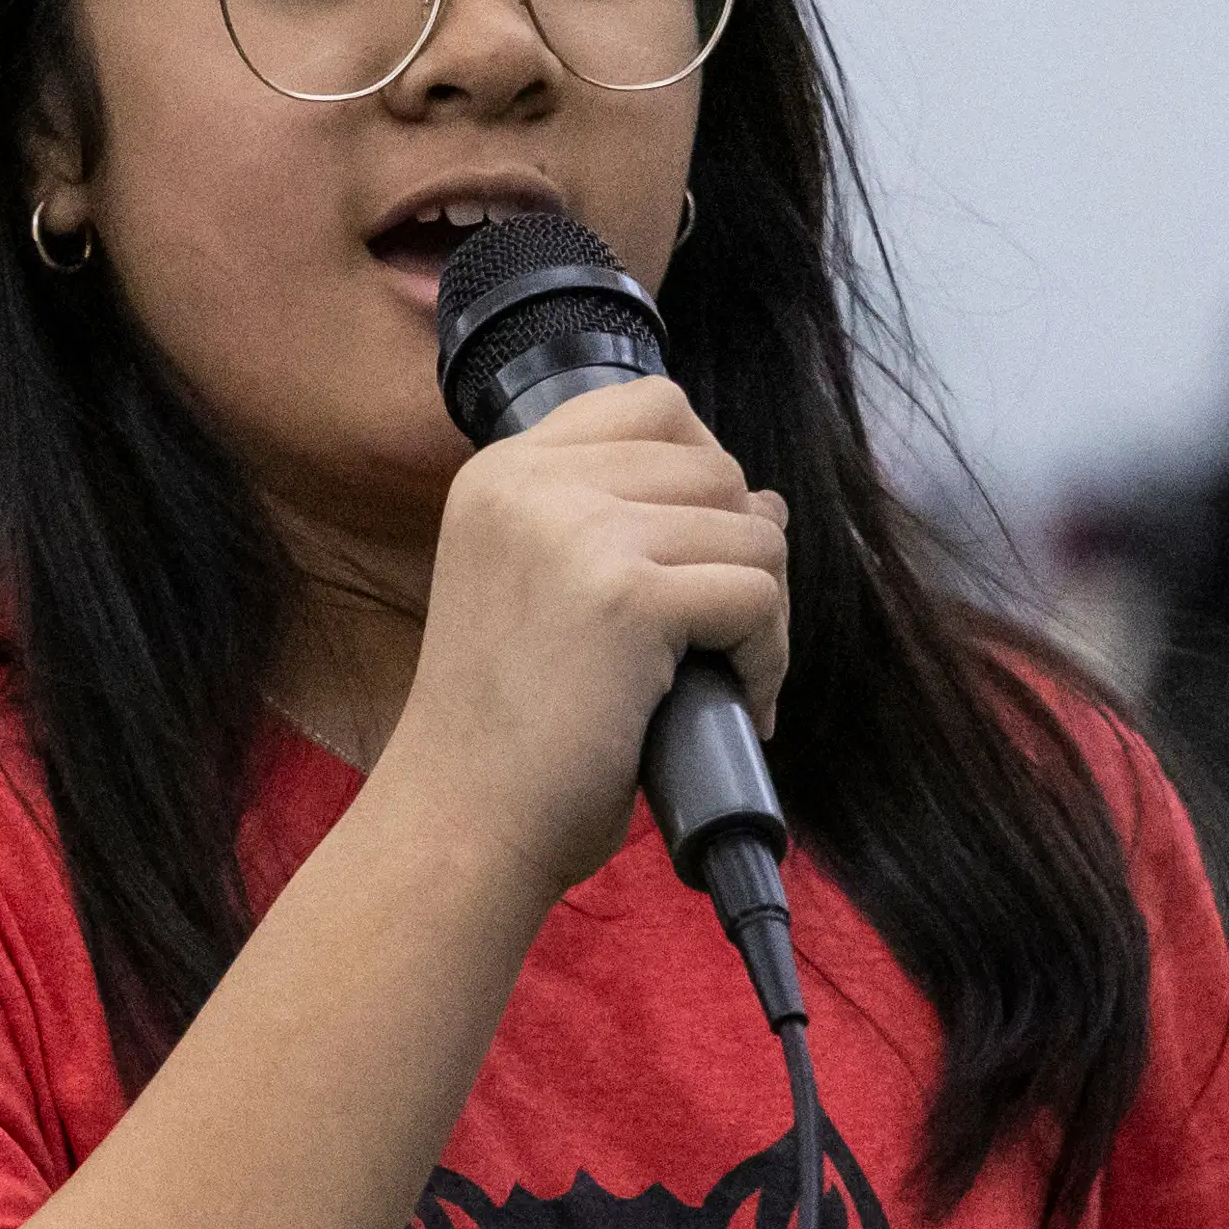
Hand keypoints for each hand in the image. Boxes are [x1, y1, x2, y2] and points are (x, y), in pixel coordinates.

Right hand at [387, 374, 793, 898]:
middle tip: (721, 639)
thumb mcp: (539, 589)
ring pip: (750, 530)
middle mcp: (532, 483)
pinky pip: (756, 595)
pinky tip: (739, 701)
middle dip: (741, 554)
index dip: (702, 473)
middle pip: (715, 467)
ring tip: (729, 678)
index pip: (653, 406)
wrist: (461, 822)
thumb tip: (766, 503)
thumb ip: (624, 527)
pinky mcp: (627, 598)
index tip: (694, 556)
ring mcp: (578, 533)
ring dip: (764, 613)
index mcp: (502, 472)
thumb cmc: (507, 731)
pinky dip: (767, 656)